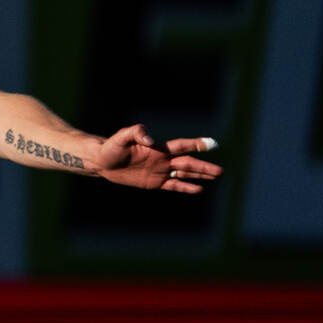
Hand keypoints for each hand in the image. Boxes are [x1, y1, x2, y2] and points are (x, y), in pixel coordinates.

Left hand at [93, 125, 222, 193]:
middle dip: (203, 167)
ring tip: (215, 176)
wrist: (102, 161)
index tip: (212, 144)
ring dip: (200, 176)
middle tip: (221, 171)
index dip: (195, 145)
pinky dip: (186, 188)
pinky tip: (198, 189)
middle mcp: (162, 159)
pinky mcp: (153, 182)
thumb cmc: (111, 147)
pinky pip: (173, 186)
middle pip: (187, 163)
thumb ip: (136, 132)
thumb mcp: (122, 137)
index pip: (181, 146)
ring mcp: (159, 171)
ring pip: (184, 174)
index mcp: (158, 148)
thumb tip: (152, 140)